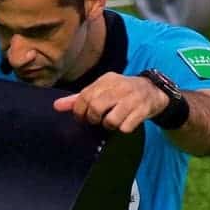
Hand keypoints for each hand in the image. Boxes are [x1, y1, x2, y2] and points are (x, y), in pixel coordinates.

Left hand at [52, 72, 168, 132]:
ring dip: (108, 125)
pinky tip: (125, 123)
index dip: (79, 111)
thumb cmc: (121, 92)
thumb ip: (79, 98)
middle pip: (96, 108)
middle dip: (92, 119)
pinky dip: (123, 128)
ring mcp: (132, 98)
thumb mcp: (101, 91)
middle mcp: (119, 87)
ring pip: (111, 120)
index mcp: (106, 80)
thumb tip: (56, 106)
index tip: (82, 117)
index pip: (84, 96)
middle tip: (96, 120)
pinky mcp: (143, 110)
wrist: (153, 90)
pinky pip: (126, 127)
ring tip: (111, 122)